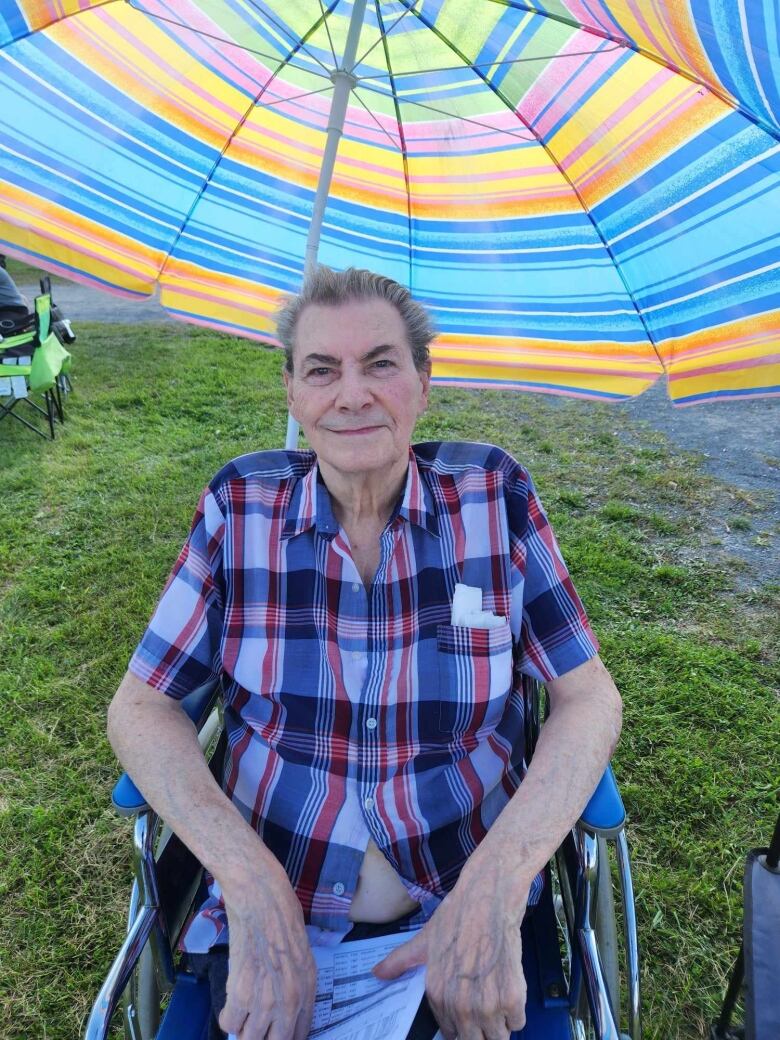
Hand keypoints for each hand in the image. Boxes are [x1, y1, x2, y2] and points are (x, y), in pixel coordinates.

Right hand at [218, 861, 316, 1039]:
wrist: (262, 896)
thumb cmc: (282, 916)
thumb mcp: (301, 954)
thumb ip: (294, 984)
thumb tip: (280, 1008)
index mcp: (309, 988)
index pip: (300, 1034)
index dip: (283, 1036)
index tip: (272, 1032)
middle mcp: (291, 1000)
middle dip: (262, 1037)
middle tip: (253, 1025)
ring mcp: (266, 1000)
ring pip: (250, 1039)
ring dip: (244, 1028)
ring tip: (242, 1011)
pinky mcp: (242, 993)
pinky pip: (230, 1024)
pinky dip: (228, 1017)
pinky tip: (231, 1000)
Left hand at [372, 870, 526, 1039]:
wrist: (488, 896)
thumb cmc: (457, 914)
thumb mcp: (424, 939)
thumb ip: (400, 961)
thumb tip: (376, 973)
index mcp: (438, 995)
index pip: (452, 1034)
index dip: (461, 1025)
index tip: (468, 1013)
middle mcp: (462, 1006)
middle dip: (481, 1030)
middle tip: (485, 1004)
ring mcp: (488, 1005)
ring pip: (498, 1037)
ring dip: (500, 1023)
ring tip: (497, 995)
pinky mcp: (513, 997)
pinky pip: (518, 1022)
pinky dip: (516, 1010)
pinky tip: (509, 986)